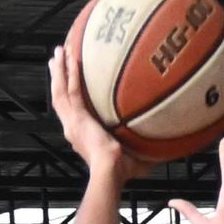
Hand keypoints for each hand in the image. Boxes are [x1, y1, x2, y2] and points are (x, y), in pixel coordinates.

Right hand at [49, 44, 146, 180]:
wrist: (111, 171)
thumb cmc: (121, 171)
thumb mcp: (134, 158)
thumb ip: (145, 151)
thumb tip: (167, 150)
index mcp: (81, 135)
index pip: (73, 110)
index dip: (69, 96)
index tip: (69, 85)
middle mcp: (72, 127)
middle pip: (61, 96)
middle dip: (58, 76)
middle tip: (56, 60)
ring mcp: (72, 121)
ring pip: (61, 90)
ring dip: (60, 70)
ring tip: (59, 51)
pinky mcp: (77, 117)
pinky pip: (72, 90)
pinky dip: (70, 73)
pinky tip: (70, 58)